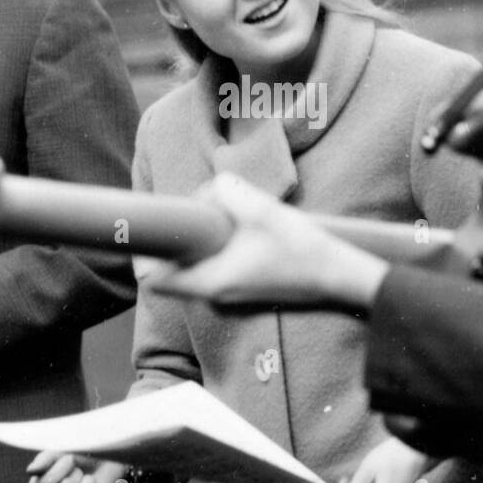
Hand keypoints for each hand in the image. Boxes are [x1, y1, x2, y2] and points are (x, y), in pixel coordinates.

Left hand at [145, 173, 388, 312]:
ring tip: (221, 213)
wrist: (339, 277)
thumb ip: (229, 193)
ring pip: (194, 266)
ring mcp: (230, 294)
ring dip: (198, 239)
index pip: (154, 279)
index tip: (149, 227)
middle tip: (193, 209)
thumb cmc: (302, 249)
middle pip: (172, 270)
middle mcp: (216, 293)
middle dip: (176, 238)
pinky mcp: (243, 287)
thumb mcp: (263, 211)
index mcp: (212, 281)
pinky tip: (239, 226)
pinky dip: (215, 246)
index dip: (143, 253)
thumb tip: (211, 188)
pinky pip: (213, 266)